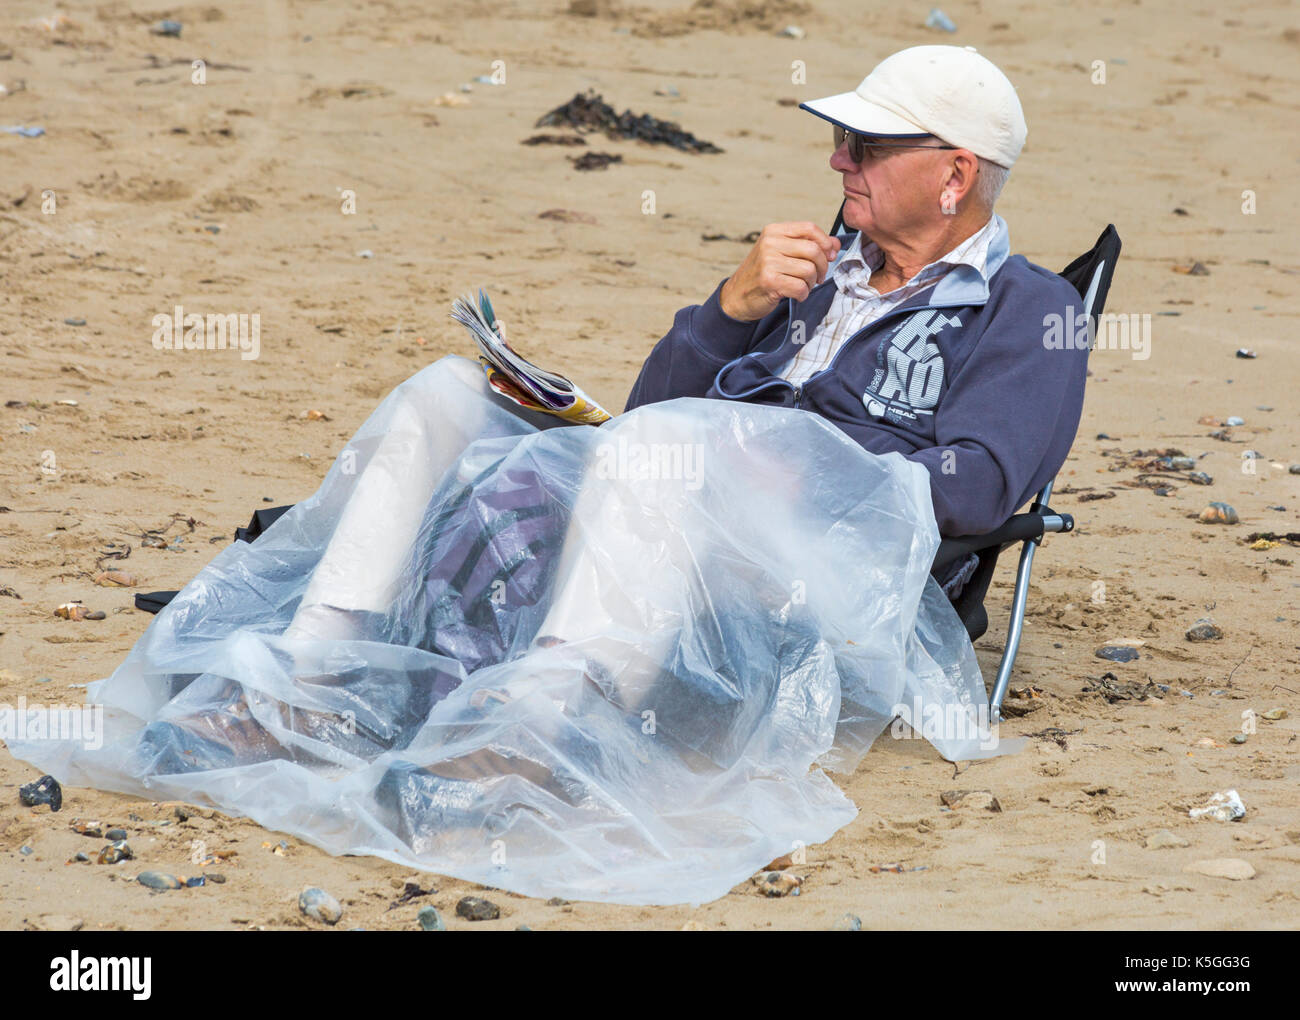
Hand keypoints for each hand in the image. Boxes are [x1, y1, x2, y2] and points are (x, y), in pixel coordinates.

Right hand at [718, 222, 840, 321]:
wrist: (737, 296)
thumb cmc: (763, 273)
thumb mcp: (782, 253)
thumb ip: (808, 245)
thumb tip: (835, 244)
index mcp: (773, 231)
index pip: (810, 228)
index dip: (826, 242)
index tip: (830, 255)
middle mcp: (770, 243)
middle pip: (813, 250)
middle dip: (822, 267)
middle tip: (818, 277)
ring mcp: (768, 262)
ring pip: (809, 270)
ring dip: (811, 283)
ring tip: (803, 285)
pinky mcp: (769, 281)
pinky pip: (801, 287)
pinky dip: (803, 294)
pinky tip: (795, 294)